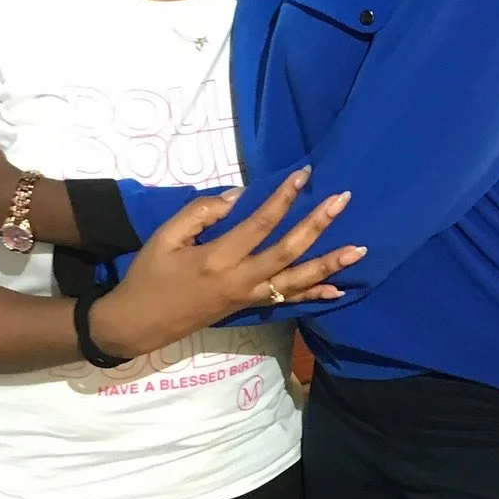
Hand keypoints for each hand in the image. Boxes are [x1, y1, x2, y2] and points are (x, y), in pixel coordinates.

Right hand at [89, 171, 365, 358]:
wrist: (139, 323)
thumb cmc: (150, 275)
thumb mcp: (164, 237)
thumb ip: (200, 213)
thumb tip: (237, 197)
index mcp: (217, 259)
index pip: (260, 224)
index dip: (284, 198)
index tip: (304, 175)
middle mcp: (240, 280)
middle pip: (288, 252)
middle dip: (318, 225)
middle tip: (342, 201)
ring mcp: (248, 297)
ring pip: (296, 281)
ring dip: (329, 265)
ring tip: (358, 250)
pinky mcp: (249, 308)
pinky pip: (288, 302)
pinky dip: (313, 295)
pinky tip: (337, 289)